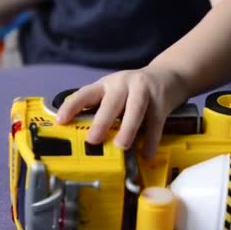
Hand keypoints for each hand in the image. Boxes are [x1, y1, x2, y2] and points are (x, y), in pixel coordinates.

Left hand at [55, 67, 189, 158]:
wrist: (169, 76)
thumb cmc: (135, 91)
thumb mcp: (116, 93)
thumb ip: (101, 109)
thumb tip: (82, 138)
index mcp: (107, 85)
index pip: (86, 93)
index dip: (72, 107)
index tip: (61, 122)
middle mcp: (124, 84)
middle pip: (112, 102)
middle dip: (102, 121)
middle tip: (93, 140)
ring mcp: (144, 92)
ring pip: (135, 110)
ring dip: (128, 128)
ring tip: (121, 146)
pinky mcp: (162, 102)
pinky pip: (156, 123)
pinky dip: (151, 140)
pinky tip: (146, 153)